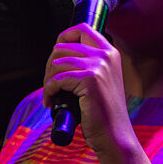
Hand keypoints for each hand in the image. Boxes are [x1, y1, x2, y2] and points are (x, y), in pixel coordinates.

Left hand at [45, 24, 131, 157]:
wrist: (114, 134)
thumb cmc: (103, 111)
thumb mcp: (100, 80)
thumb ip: (87, 64)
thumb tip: (58, 55)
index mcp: (110, 52)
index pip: (81, 29)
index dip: (62, 39)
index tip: (55, 59)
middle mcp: (106, 55)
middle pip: (62, 47)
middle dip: (49, 66)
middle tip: (50, 84)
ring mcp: (99, 67)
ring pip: (56, 62)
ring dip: (47, 80)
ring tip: (51, 94)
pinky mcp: (90, 81)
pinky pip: (56, 80)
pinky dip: (48, 92)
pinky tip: (51, 102)